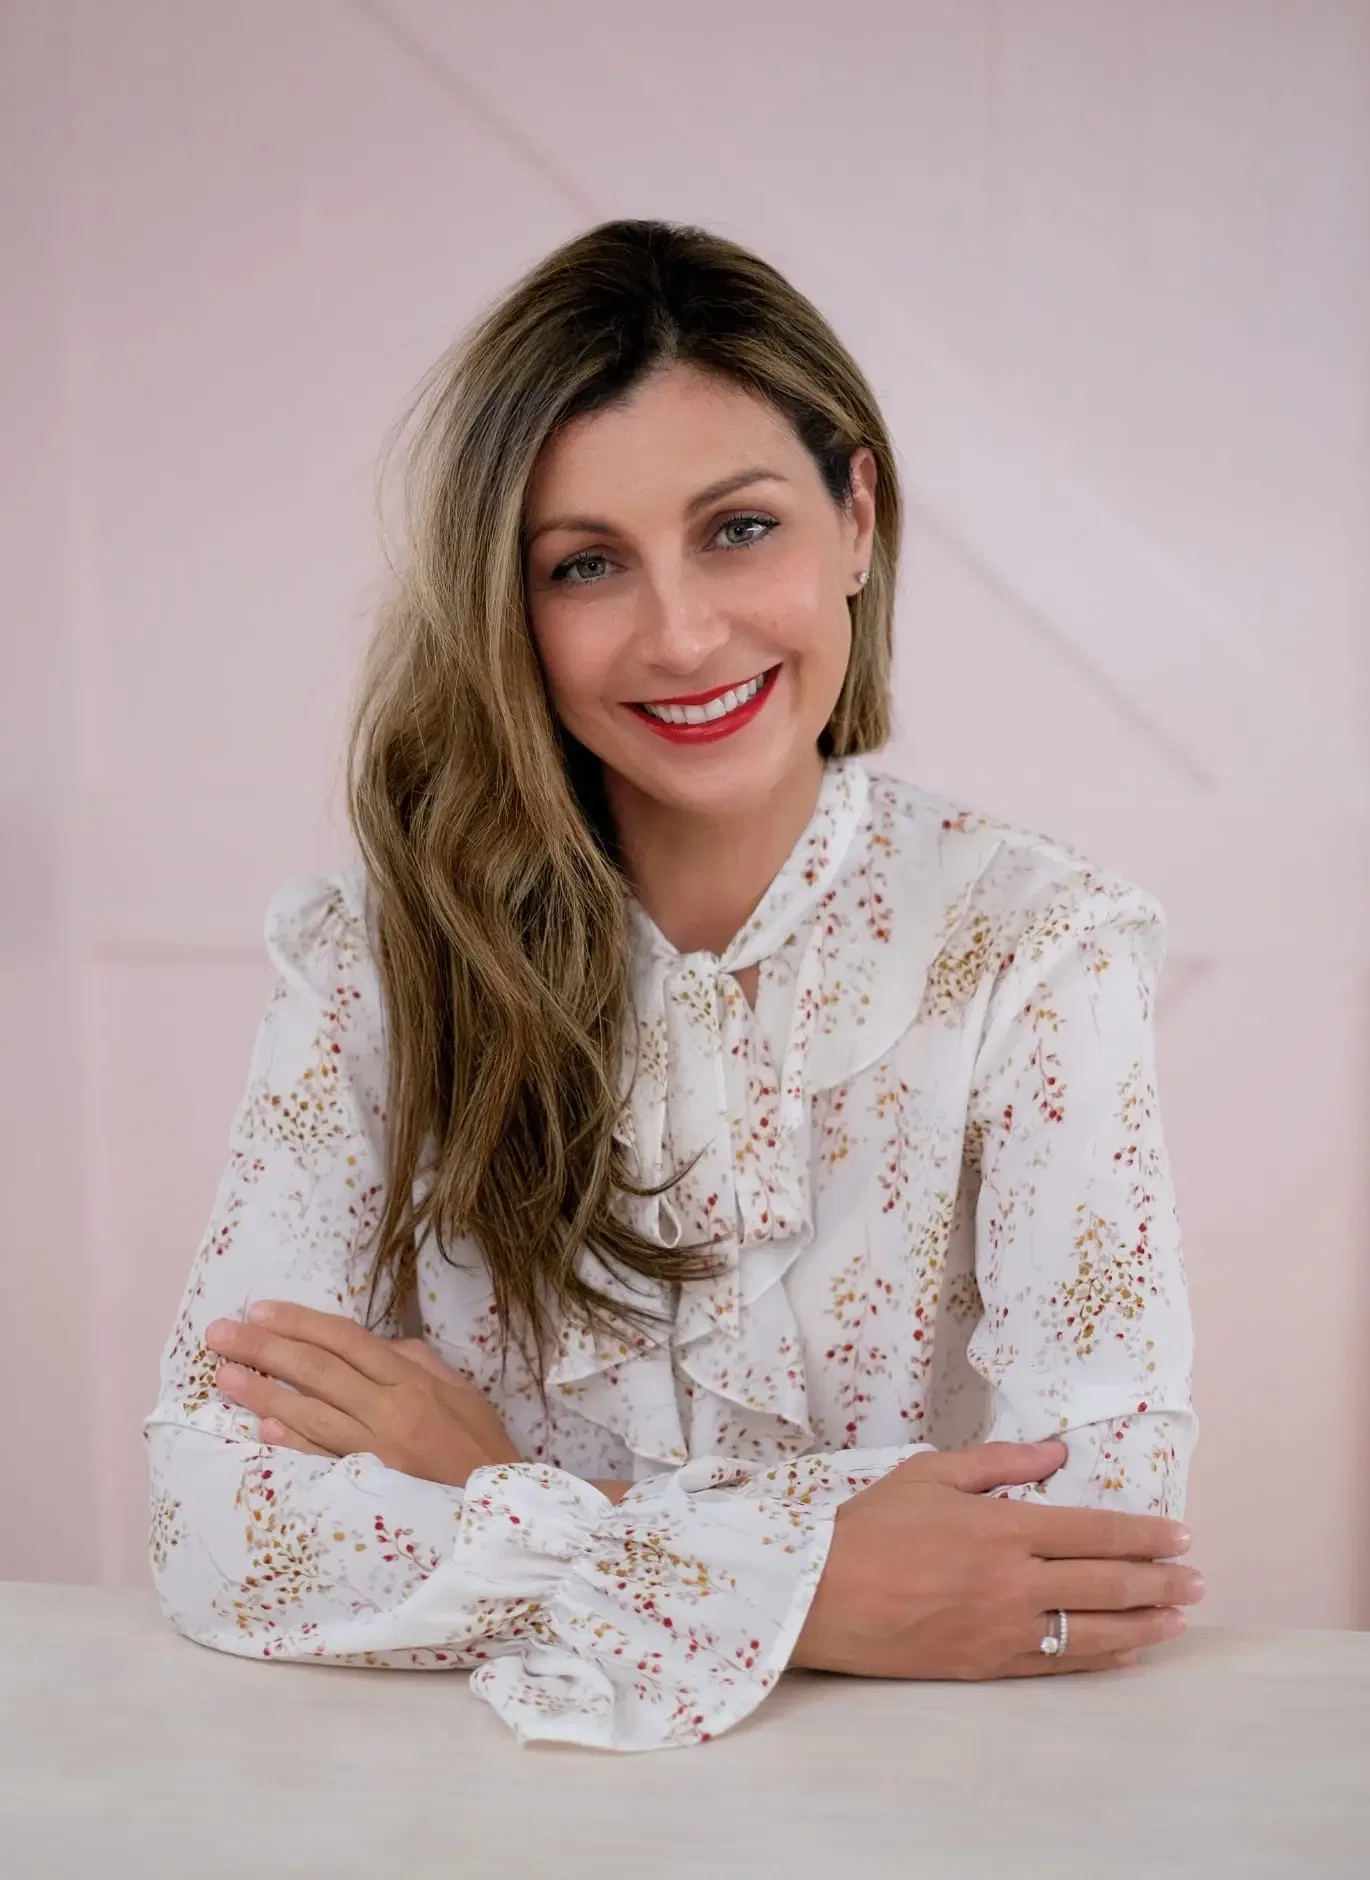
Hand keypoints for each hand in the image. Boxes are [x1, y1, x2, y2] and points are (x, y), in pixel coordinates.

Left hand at [205, 1302, 519, 1486]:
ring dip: (263, 1393)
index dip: (301, 1322)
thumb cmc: (483, 1449)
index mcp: (413, 1381)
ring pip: (311, 1412)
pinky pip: (324, 1459)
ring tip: (224, 1376)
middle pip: (318, 1369)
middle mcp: (392, 1409)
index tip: (260, 1309)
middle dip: (265, 1348)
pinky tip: (261, 1430)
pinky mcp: (371, 1487)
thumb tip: (382, 1345)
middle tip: (220, 1334)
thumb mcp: (463, 1394)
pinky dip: (293, 1443)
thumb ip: (420, 1364)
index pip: (347, 1340)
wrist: (499, 1515)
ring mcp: (378, 1450)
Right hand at [794, 1440, 1202, 1679]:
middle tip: (1197, 1580)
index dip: (1144, 1536)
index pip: (1094, 1532)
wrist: (822, 1596)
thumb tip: (1056, 1455)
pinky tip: (1127, 1650)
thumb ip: (999, 1462)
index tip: (1180, 1535)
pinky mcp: (988, 1665)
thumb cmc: (872, 1528)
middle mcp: (1014, 1582)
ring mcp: (1004, 1630)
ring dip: (1145, 1624)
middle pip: (1107, 1583)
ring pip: (1094, 1630)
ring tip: (1179, 1618)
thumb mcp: (931, 1473)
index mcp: (1003, 1528)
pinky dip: (1101, 1657)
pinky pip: (1060, 1664)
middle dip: (1160, 1581)